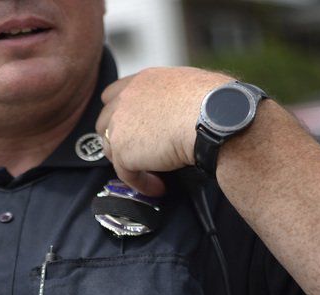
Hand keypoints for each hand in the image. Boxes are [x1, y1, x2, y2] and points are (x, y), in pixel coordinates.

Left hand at [96, 66, 229, 194]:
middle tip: (137, 157)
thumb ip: (174, 99)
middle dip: (117, 140)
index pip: (113, 95)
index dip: (119, 114)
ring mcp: (120, 125)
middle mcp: (126, 99)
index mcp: (143, 81)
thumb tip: (186, 114)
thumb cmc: (215, 103)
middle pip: (104, 122)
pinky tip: (158, 187)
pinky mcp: (124, 151)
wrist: (212, 118)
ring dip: (129, 164)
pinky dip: (141, 183)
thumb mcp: (189, 88)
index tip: (131, 130)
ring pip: (112, 150)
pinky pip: (126, 174)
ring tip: (151, 176)